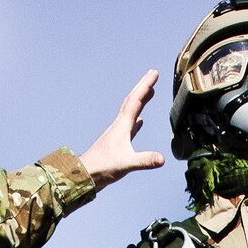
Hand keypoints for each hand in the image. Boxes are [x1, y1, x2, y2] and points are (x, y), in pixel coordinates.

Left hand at [79, 71, 165, 188]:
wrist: (85, 175)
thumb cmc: (102, 168)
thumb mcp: (126, 164)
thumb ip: (144, 160)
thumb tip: (162, 159)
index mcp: (122, 126)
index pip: (136, 101)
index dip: (146, 86)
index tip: (154, 73)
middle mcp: (119, 126)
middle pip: (133, 101)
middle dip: (143, 87)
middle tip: (152, 74)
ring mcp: (117, 134)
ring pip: (131, 112)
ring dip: (140, 101)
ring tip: (148, 92)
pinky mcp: (117, 144)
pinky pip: (129, 127)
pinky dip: (136, 122)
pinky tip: (140, 122)